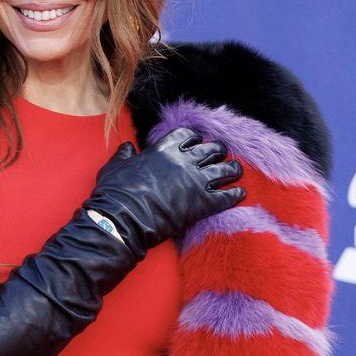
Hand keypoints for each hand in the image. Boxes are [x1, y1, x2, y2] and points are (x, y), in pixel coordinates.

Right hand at [86, 127, 244, 253]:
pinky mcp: (202, 203)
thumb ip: (124, 155)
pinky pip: (226, 196)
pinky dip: (235, 195)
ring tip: (237, 170)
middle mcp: (184, 161)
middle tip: (223, 153)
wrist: (124, 219)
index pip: (187, 136)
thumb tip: (127, 147)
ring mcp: (196, 181)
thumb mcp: (115, 167)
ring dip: (232, 169)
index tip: (198, 141)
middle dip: (219, 150)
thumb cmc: (116, 193)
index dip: (195, 138)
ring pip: (223, 170)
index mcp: (164, 149)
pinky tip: (241, 194)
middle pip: (211, 150)